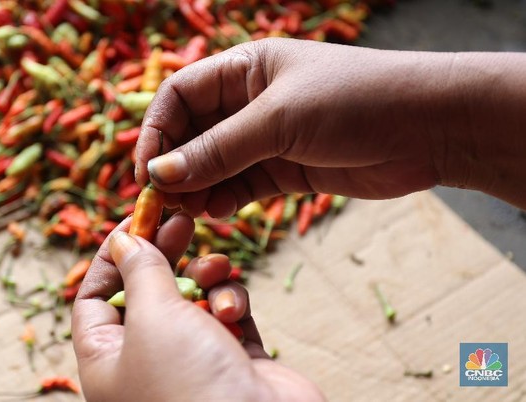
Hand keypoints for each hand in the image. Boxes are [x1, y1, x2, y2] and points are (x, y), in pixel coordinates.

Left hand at [72, 213, 324, 401]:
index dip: (111, 257)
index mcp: (107, 361)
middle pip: (146, 293)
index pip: (94, 298)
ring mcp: (191, 362)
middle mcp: (145, 363)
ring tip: (215, 268)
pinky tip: (234, 307)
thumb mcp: (152, 317)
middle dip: (163, 255)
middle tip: (181, 221)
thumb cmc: (190, 384)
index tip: (136, 219)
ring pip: (191, 299)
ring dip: (204, 277)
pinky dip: (231, 302)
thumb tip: (123, 241)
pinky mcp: (233, 360)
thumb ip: (140, 271)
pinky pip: (226, 314)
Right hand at [135, 38, 525, 214]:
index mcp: (244, 68)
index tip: (145, 172)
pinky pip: (241, 186)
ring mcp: (267, 137)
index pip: (180, 96)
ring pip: (214, 164)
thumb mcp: (279, 120)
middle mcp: (249, 101)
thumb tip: (160, 174)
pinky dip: (224, 200)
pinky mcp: (285, 170)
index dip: (156, 132)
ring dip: (196, 188)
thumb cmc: (355, 100)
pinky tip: (216, 214)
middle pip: (192, 134)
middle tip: (161, 202)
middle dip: (174, 166)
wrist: (428, 127)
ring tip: (188, 212)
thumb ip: (218, 149)